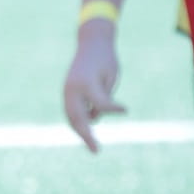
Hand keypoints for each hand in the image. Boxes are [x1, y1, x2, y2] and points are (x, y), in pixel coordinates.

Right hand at [63, 33, 126, 151]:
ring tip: (92, 145)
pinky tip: (86, 131)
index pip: (100, 104)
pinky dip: (77, 122)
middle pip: (78, 118)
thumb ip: (103, 99)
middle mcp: (73, 88)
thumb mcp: (110, 76)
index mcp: (86, 82)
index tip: (126, 109)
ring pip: (71, 117)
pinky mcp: (67, 91)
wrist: (91, 42)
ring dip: (80, 131)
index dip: (113, 109)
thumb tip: (94, 119)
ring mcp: (67, 90)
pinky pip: (71, 111)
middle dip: (86, 136)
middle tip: (96, 151)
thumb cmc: (105, 59)